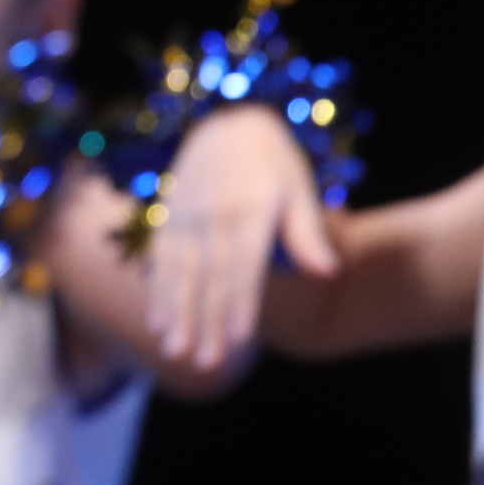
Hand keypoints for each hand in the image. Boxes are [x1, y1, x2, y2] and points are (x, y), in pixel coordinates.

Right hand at [144, 104, 337, 369]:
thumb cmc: (274, 163)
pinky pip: (161, 259)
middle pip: (210, 276)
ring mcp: (187, 214)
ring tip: (176, 351)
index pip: (244, 264)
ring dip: (177, 314)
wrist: (227, 121)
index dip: (241, 301)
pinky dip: (158, 292)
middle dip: (206, 321)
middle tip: (206, 362)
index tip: (238, 338)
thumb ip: (307, 233)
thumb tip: (326, 273)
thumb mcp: (298, 188)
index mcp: (250, 208)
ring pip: (180, 273)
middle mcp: (214, 213)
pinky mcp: (169, 216)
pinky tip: (157, 322)